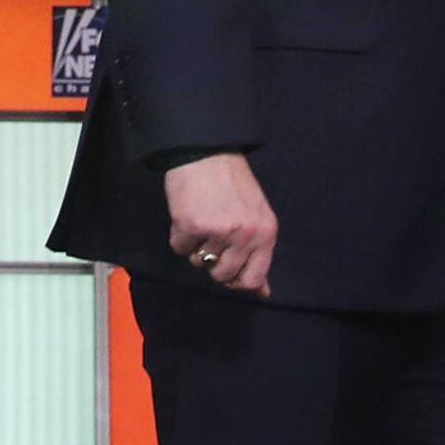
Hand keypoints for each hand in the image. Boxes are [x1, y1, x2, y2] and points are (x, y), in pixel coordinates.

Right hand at [163, 152, 276, 296]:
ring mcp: (218, 231)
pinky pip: (179, 248)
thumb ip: (258, 254)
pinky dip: (179, 235)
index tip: (227, 268)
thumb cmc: (232, 182)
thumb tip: (263, 293)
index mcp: (265, 233)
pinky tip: (187, 213)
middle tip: (211, 237)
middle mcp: (245, 235)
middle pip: (223, 275)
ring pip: (198, 263)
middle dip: (212, 262)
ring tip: (200, 220)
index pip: (253, 279)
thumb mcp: (256, 216)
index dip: (237, 279)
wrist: (206, 151)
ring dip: (195, 247)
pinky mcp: (191, 225)